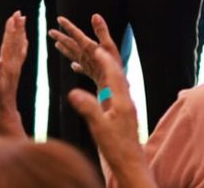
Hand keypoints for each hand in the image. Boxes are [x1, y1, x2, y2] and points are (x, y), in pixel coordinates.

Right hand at [0, 11, 27, 137]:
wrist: (4, 112)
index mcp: (8, 64)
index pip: (10, 43)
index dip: (12, 29)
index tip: (15, 16)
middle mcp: (13, 64)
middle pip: (16, 41)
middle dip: (17, 27)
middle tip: (19, 13)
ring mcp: (14, 67)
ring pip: (18, 46)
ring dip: (19, 33)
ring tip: (22, 22)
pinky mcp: (13, 72)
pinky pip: (19, 54)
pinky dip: (21, 45)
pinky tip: (23, 42)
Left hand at [49, 14, 120, 86]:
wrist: (110, 84)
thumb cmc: (111, 64)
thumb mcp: (109, 45)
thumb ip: (101, 31)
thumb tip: (95, 16)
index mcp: (87, 46)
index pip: (75, 33)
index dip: (67, 25)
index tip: (59, 19)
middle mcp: (83, 55)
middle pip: (69, 44)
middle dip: (60, 37)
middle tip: (50, 32)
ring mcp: (84, 64)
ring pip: (71, 54)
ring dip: (64, 49)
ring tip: (56, 45)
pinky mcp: (88, 72)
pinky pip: (79, 68)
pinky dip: (75, 66)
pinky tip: (73, 66)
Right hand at [67, 47, 152, 187]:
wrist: (130, 162)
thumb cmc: (116, 147)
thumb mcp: (99, 128)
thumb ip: (88, 109)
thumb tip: (73, 92)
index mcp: (122, 100)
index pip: (113, 73)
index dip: (104, 58)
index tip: (95, 44)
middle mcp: (125, 98)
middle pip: (116, 72)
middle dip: (107, 56)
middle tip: (98, 41)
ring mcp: (124, 104)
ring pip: (115, 80)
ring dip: (105, 66)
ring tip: (96, 55)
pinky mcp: (121, 111)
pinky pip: (113, 89)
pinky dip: (104, 80)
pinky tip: (97, 80)